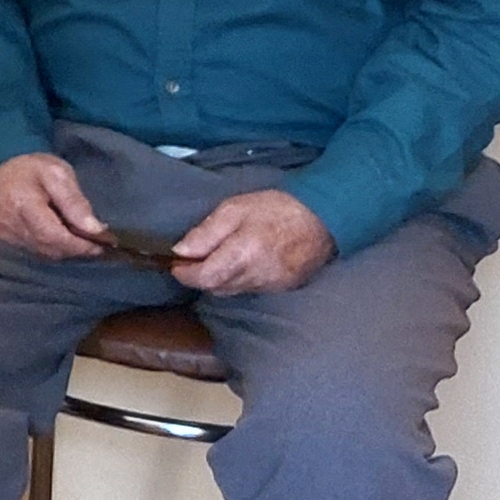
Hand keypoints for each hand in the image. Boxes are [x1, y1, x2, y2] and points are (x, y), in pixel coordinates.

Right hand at [0, 151, 109, 258]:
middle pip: (51, 248)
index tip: (102, 243)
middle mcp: (12, 226)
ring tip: (83, 242)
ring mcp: (8, 236)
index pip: (54, 235)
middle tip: (98, 244)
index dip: (79, 244)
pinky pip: (37, 251)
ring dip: (67, 250)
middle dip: (77, 249)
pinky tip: (65, 241)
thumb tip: (95, 229)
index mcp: (24, 205)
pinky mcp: (8, 241)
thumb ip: (74, 200)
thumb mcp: (56, 173)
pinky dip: (55, 249)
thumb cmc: (29, 169)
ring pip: (45, 253)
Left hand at [174, 188, 336, 295]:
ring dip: (220, 279)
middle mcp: (257, 276)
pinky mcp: (285, 288)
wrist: (323, 217)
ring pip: (233, 290)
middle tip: (193, 260)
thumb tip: (180, 251)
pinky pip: (252, 289)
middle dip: (201, 277)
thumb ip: (206, 233)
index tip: (176, 265)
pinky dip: (240, 280)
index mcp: (242, 255)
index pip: (205, 278)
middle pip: (216, 288)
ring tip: (217, 259)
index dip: (186, 275)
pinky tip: (242, 264)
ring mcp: (273, 285)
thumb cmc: (275, 209)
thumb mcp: (234, 209)